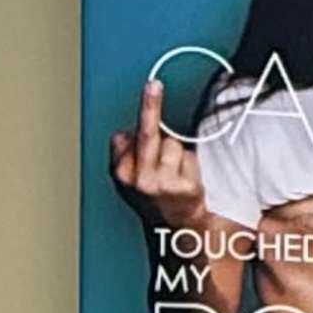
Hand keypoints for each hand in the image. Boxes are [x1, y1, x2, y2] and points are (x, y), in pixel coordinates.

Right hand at [107, 71, 206, 238]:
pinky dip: (191, 164)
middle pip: (148, 133)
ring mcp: (161, 184)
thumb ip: (126, 153)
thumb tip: (124, 133)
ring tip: (175, 171)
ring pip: (173, 144)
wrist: (178, 229)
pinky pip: (189, 157)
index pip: (128, 134)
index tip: (151, 85)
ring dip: (177, 152)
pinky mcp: (184, 188)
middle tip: (154, 84)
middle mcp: (139, 179)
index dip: (146, 112)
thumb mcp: (131, 177)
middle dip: (150, 105)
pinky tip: (186, 179)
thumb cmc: (156, 196)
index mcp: (121, 173)